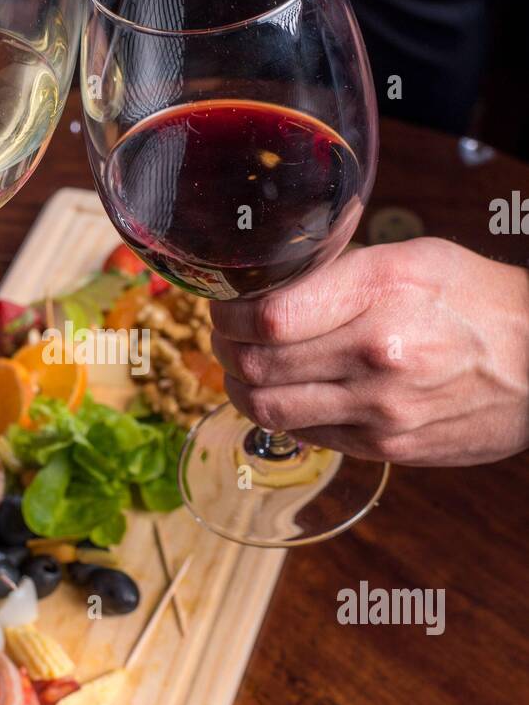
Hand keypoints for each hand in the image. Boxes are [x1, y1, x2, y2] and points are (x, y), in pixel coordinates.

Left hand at [210, 238, 528, 466]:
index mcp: (382, 291)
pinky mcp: (385, 445)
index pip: (269, 316)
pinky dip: (282, 415)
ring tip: (243, 370)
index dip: (229, 313)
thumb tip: (274, 276)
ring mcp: (380, 407)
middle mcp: (377, 352)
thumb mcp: (415, 259)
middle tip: (224, 335)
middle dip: (225, 348)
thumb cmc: (480, 303)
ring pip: (269, 407)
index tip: (225, 304)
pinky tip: (287, 395)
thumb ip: (342, 268)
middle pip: (257, 364)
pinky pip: (306, 434)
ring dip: (241, 389)